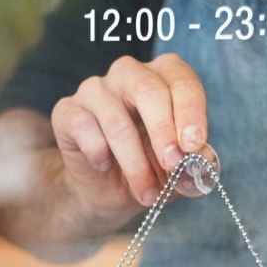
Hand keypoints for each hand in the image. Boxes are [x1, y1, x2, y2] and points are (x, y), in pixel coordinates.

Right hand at [51, 53, 209, 227]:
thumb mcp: (179, 167)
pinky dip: (99, 154)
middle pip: (148, 90)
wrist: (107, 190)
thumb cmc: (149, 167)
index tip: (194, 144)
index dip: (191, 111)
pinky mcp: (67, 110)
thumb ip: (192, 158)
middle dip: (163, 132)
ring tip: (147, 192)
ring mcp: (94, 89)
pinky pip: (84, 127)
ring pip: (117, 120)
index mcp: (163, 76)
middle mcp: (128, 74)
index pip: (181, 81)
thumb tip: (198, 155)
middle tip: (172, 165)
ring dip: (135, 163)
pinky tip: (104, 166)